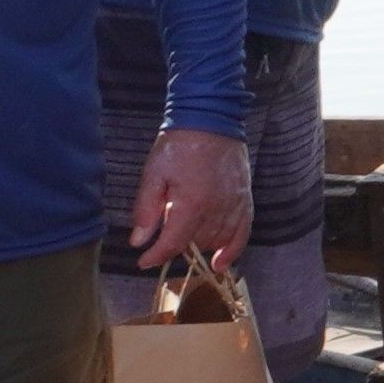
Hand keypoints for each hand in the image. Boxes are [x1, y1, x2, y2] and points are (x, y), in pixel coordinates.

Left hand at [133, 126, 249, 271]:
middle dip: (176, 246)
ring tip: (186, 239)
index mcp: (190, 204)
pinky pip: (242, 233)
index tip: (143, 261)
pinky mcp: (245, 199)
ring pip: (216, 241)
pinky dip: (233, 250)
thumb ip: (146, 210)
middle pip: (194, 244)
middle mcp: (215, 209)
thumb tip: (138, 241)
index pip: (173, 243)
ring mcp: (234, 205)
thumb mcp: (153, 174)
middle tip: (164, 238)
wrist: (211, 120)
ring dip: (199, 246)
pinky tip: (220, 262)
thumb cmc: (178, 146)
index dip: (156, 256)